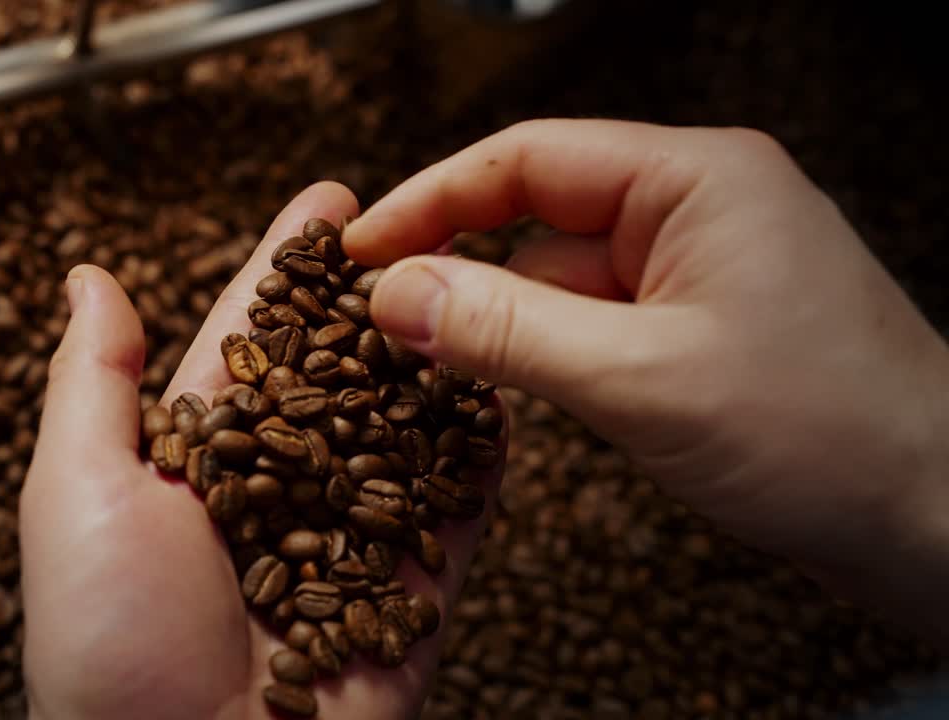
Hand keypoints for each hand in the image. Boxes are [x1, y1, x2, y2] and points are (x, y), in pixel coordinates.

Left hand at [19, 182, 504, 719]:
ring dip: (441, 364)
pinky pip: (455, 517)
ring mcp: (347, 542)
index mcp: (199, 458)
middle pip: (345, 374)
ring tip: (483, 290)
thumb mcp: (79, 493)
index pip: (254, 338)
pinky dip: (481, 462)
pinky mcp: (406, 598)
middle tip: (431, 225)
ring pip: (407, 432)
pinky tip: (508, 396)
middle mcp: (278, 490)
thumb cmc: (109, 644)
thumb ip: (97, 384)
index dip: (291, 268)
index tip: (333, 201)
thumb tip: (90, 278)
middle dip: (382, 301)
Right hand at [343, 119, 948, 642]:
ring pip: (562, 276)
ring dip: (505, 320)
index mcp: (695, 179)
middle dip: (461, 266)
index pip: (526, 160)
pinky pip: (597, 320)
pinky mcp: (700, 325)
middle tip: (382, 321)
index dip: (429, 201)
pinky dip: (549, 352)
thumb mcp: (641, 380)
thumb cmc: (829, 437)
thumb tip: (396, 297)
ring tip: (441, 370)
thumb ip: (507, 332)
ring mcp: (700, 268)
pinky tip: (521, 394)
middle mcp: (697, 207)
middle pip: (537, 214)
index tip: (360, 252)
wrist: (933, 521)